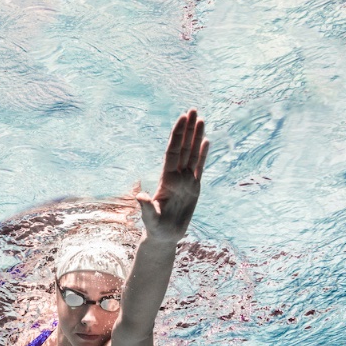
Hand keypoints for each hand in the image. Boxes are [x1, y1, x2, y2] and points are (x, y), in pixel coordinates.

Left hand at [136, 109, 209, 242]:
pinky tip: (206, 140)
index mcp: (166, 179)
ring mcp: (186, 181)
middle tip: (192, 110)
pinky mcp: (194, 188)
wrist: (164, 236)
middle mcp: (176, 176)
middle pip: (184, 148)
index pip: (173, 152)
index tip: (181, 118)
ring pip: (193, 154)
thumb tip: (140, 196)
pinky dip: (203, 154)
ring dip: (196, 137)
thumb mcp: (150, 218)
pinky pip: (199, 167)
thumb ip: (146, 207)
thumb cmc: (155, 228)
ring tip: (201, 119)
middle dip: (188, 129)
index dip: (177, 135)